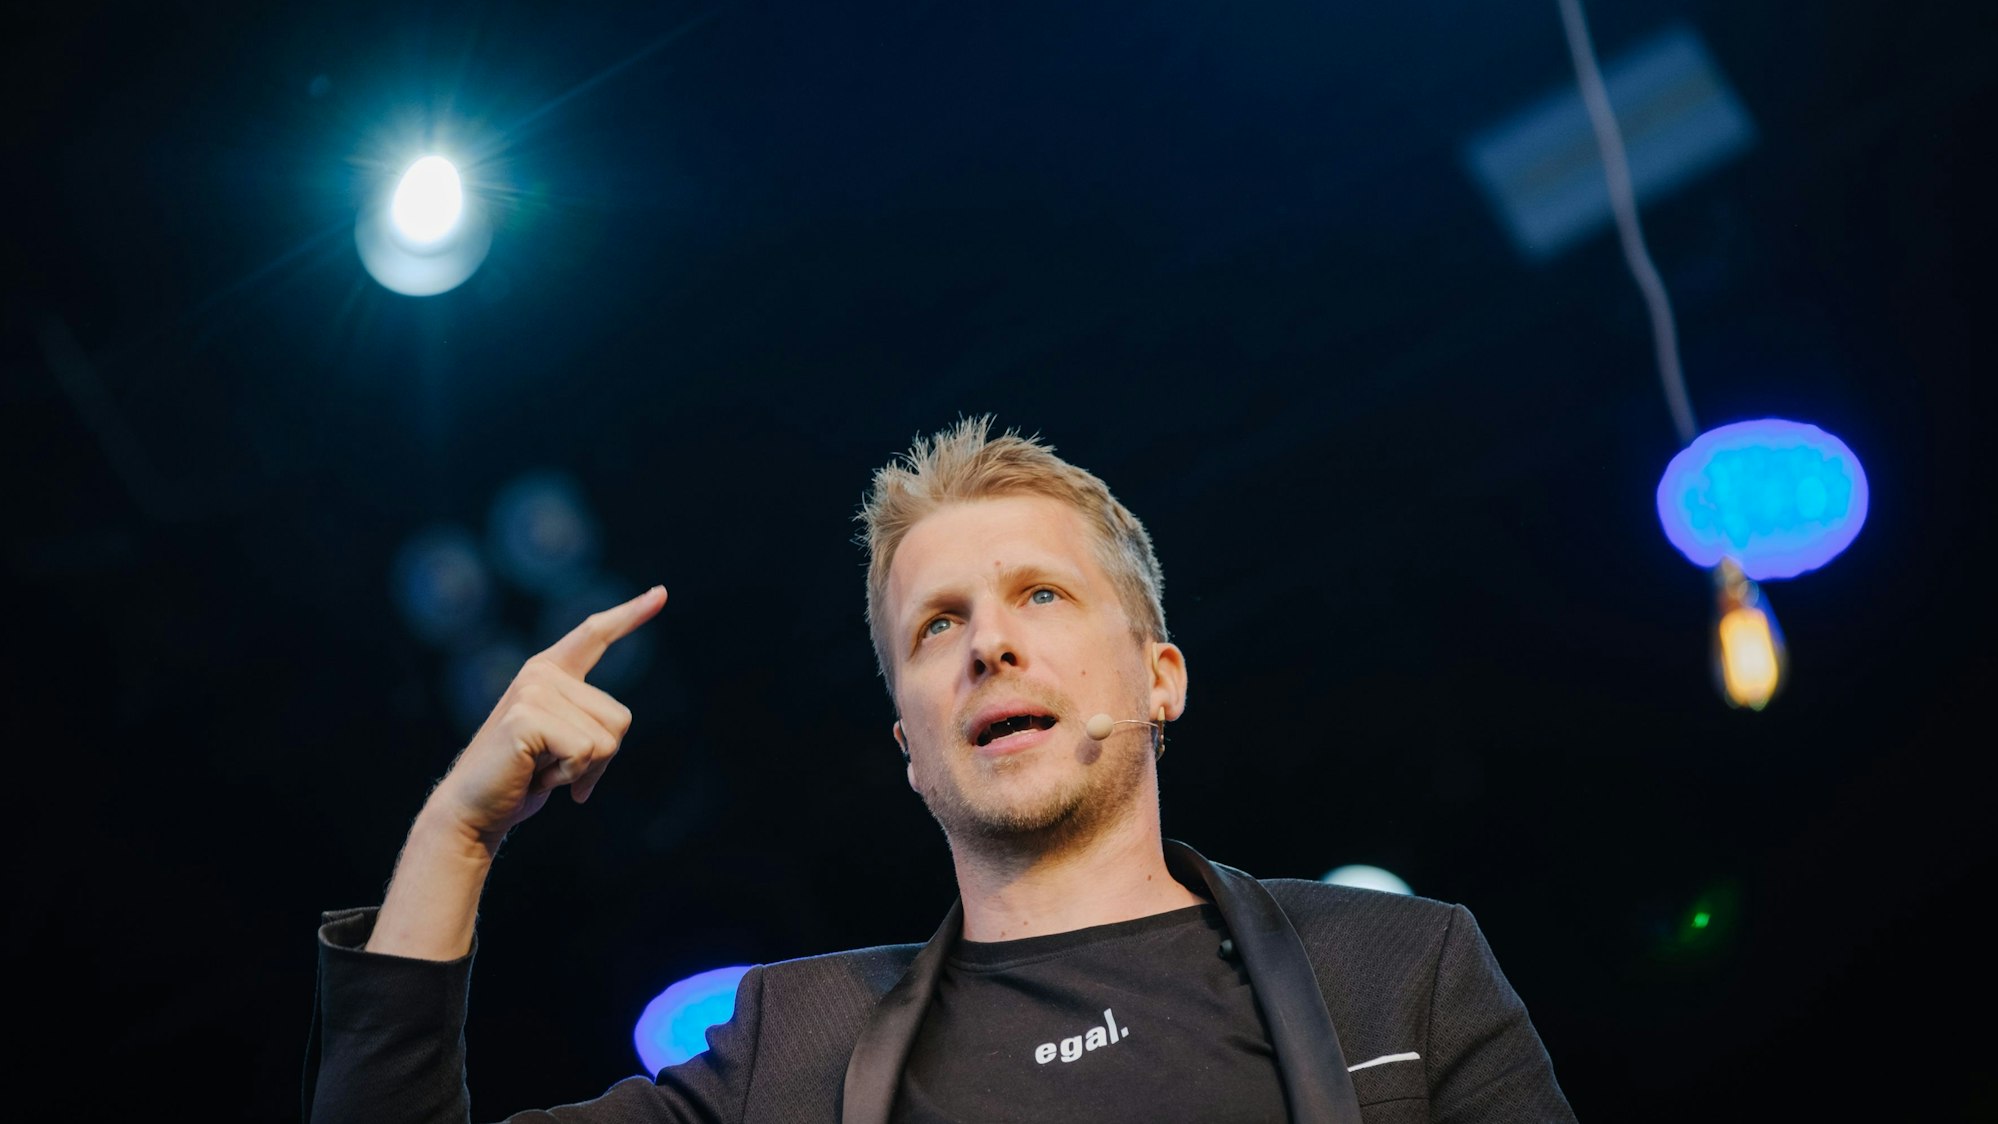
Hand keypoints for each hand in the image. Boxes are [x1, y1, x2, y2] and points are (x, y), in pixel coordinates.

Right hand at [427, 585, 665, 850]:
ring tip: (541, 770)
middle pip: (620, 718)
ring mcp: (532, 691)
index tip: (661, 593)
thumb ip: (587, 723)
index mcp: (550, 672)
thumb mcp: (564, 745)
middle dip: (600, 759)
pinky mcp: (526, 717)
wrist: (474, 811)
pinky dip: (570, 777)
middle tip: (553, 768)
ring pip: (608, 740)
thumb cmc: (522, 780)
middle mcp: (541, 673)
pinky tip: (536, 777)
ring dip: (584, 770)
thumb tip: (615, 728)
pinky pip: (586, 753)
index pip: (595, 634)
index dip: (631, 614)